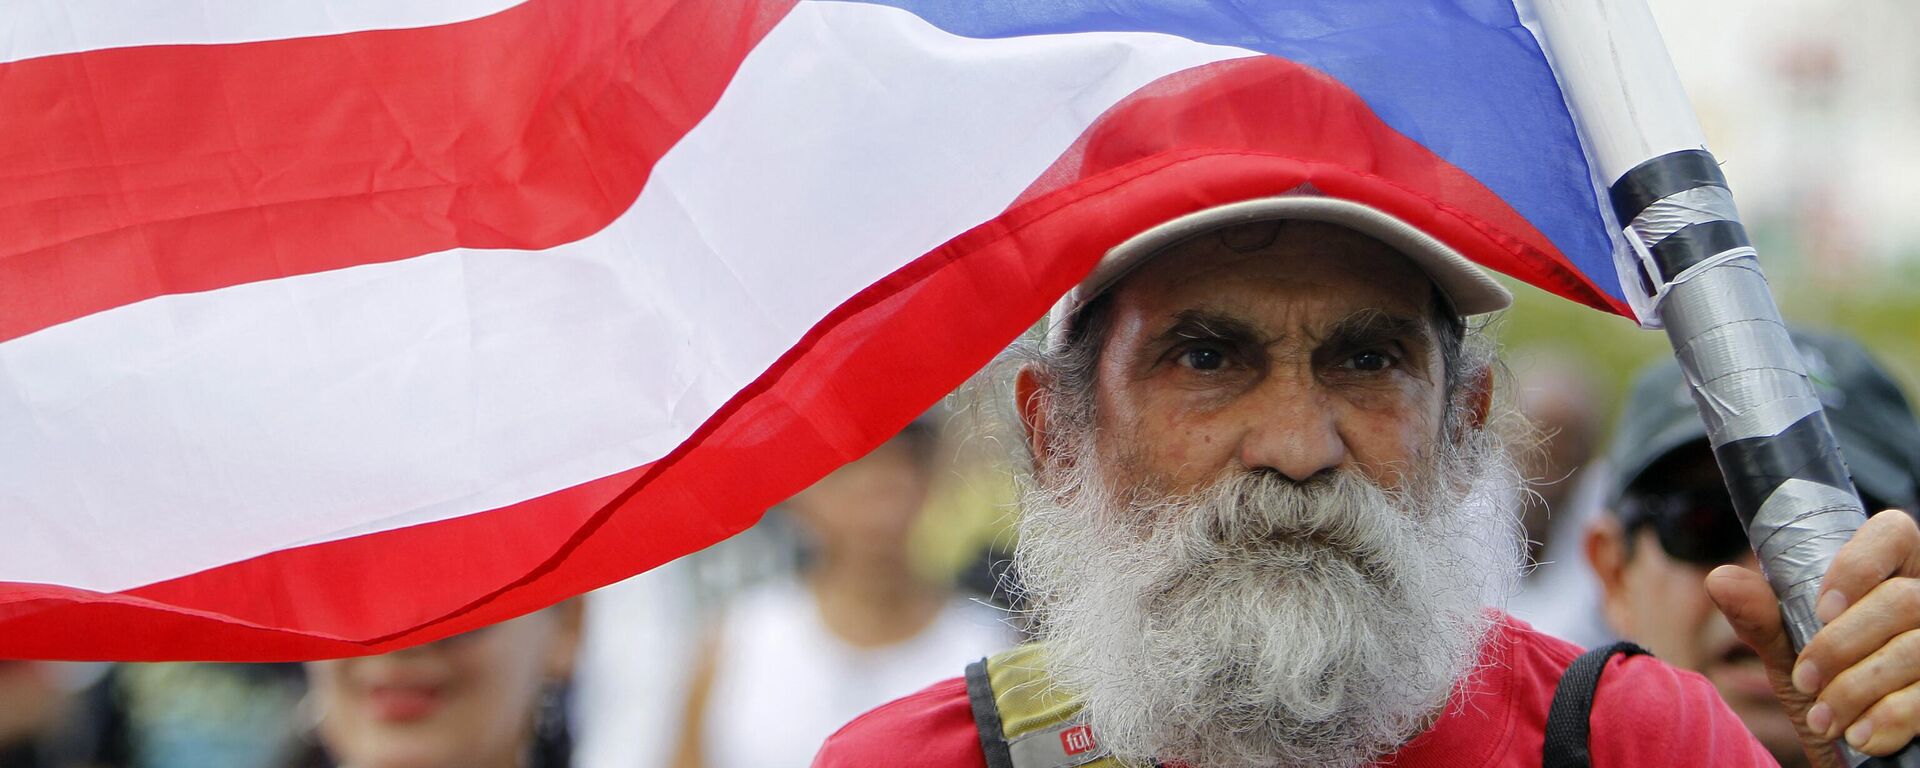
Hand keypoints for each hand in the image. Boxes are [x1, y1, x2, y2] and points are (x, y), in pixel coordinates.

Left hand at [1707, 509, 1919, 766]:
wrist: (1846, 757)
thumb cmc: (1823, 691)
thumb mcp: (1788, 652)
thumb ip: (1761, 617)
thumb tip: (1721, 579)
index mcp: (1890, 576)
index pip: (1893, 532)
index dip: (1859, 564)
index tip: (1822, 608)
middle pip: (1902, 599)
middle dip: (1841, 645)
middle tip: (1805, 679)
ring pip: (1916, 649)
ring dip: (1856, 689)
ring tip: (1822, 718)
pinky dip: (1886, 719)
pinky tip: (1858, 735)